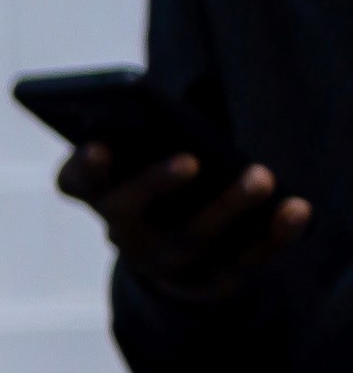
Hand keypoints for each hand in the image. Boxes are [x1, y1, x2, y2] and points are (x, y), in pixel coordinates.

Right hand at [63, 142, 313, 304]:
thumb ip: (169, 124)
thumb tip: (201, 90)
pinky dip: (273, 237)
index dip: (84, 167)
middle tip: (190, 160)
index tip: (100, 146)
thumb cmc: (175, 184)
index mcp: (103, 192)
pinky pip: (243, 262)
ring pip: (190, 240)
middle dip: (153, 185)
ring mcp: (165, 262)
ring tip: (260, 176)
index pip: (76, 182)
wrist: (190, 258)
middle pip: (126, 213)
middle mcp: (125, 232)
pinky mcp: (211, 282)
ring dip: (226, 208)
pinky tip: (296, 208)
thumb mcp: (163, 153)